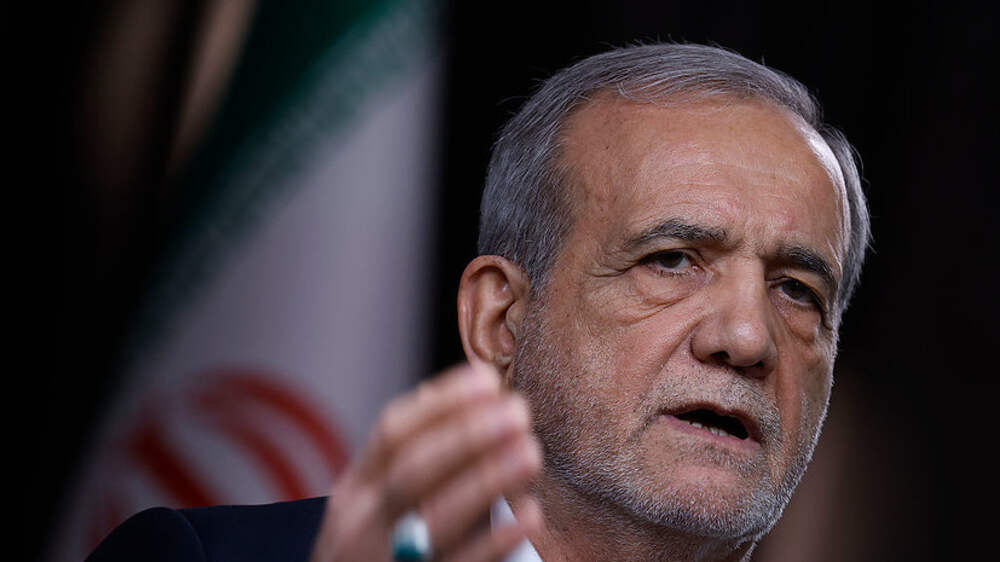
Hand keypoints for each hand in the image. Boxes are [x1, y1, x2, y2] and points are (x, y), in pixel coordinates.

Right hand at [310, 363, 542, 561]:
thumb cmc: (382, 550)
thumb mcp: (379, 503)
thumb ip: (418, 456)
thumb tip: (473, 392)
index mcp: (356, 490)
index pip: (392, 432)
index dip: (443, 403)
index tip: (489, 380)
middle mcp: (365, 525)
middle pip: (414, 470)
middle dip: (467, 436)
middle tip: (518, 412)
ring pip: (438, 517)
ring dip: (488, 479)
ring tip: (531, 451)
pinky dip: (498, 540)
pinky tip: (531, 514)